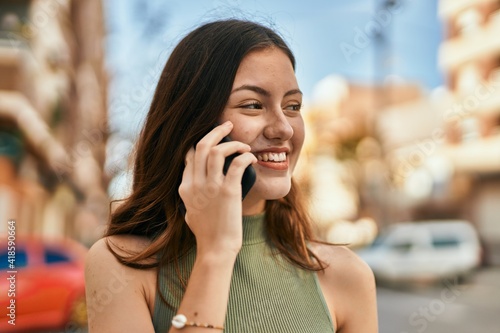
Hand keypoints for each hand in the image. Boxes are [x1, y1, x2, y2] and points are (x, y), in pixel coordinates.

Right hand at [178, 121, 256, 256]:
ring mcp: (210, 187)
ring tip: (243, 144)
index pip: (189, 154)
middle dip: (215, 131)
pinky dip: (245, 156)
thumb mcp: (189, 212)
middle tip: (227, 125)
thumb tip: (189, 194)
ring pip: (216, 150)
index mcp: (185, 187)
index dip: (202, 141)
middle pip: (201, 145)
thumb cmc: (206, 234)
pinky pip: (237, 164)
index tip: (213, 137)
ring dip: (232, 142)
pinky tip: (251, 157)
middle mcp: (195, 184)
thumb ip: (188, 199)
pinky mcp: (228, 192)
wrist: (216, 248)